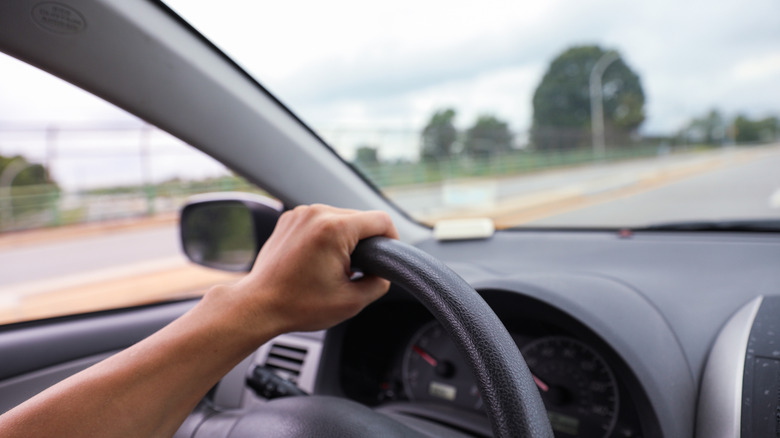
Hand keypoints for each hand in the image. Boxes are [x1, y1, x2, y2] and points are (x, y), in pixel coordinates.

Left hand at [228, 204, 398, 333]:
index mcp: (334, 229)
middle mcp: (317, 213)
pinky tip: (318, 259)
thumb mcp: (352, 302)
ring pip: (340, 217)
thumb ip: (379, 283)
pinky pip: (320, 220)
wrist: (258, 305)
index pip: (381, 221)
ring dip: (345, 238)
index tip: (387, 257)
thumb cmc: (299, 305)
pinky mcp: (289, 218)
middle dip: (365, 242)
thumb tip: (384, 273)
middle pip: (360, 218)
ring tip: (334, 266)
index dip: (392, 239)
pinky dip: (325, 236)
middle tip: (356, 270)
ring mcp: (300, 213)